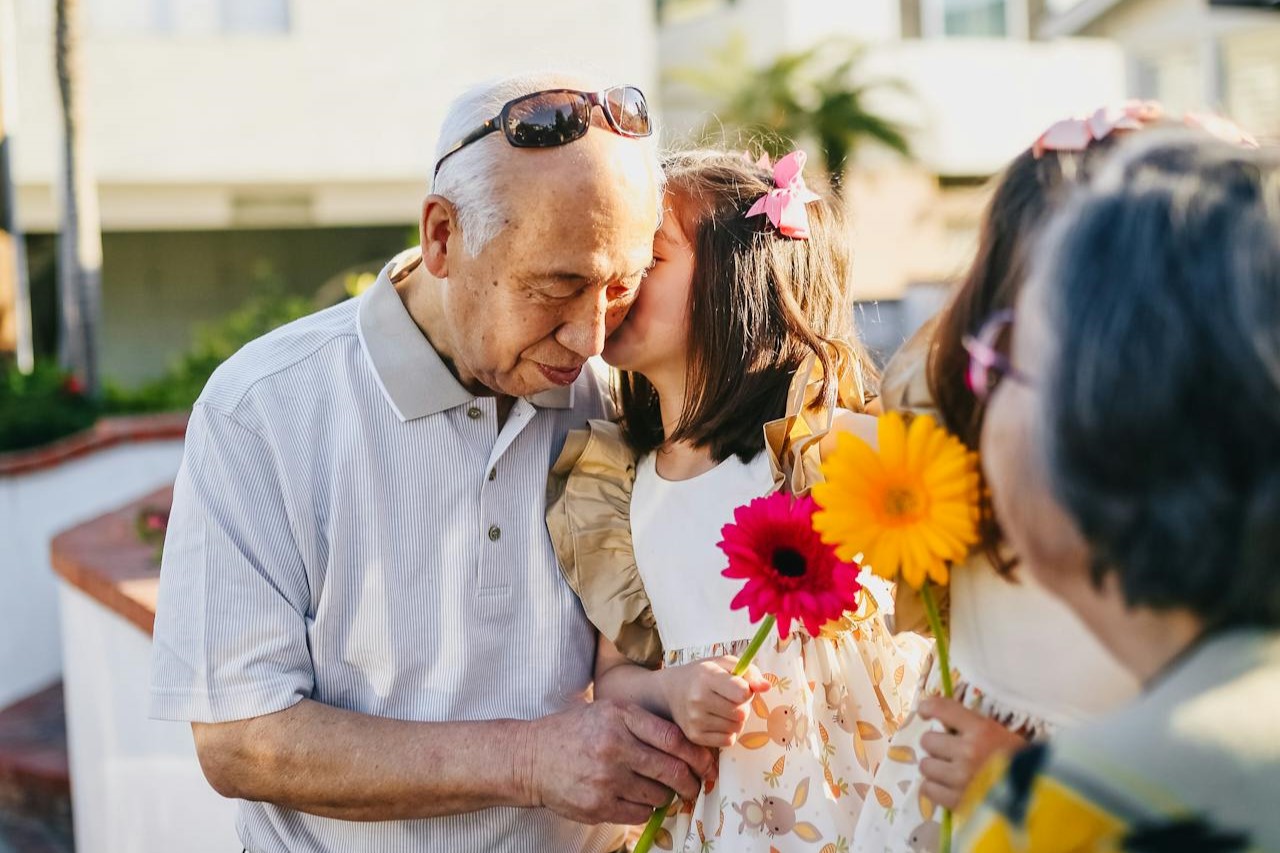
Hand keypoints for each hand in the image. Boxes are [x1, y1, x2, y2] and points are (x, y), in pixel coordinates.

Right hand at [524, 699, 717, 825]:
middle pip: (672, 771)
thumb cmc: (574, 731)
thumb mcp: (607, 711)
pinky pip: (640, 813)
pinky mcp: (597, 806)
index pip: (674, 739)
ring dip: (667, 796)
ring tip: (662, 790)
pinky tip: (640, 799)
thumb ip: (643, 723)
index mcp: (620, 718)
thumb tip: (687, 745)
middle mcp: (614, 747)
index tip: (707, 764)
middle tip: (695, 785)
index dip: (698, 755)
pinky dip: (647, 809)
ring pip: (659, 796)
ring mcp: (605, 779)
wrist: (530, 758)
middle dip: (691, 782)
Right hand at [660, 656, 769, 748]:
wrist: (672, 691)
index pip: (742, 693)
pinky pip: (728, 740)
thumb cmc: (703, 674)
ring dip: (736, 720)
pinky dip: (728, 732)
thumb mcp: (724, 664)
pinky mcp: (695, 736)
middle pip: (742, 713)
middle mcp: (698, 699)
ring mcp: (695, 720)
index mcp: (707, 676)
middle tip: (730, 698)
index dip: (747, 691)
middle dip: (742, 706)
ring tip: (723, 708)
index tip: (740, 687)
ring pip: (737, 728)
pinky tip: (717, 720)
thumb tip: (766, 687)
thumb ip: (749, 672)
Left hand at [917, 696, 1028, 809]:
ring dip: (935, 768)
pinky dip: (934, 788)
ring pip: (925, 765)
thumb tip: (945, 721)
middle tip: (949, 751)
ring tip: (950, 772)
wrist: (1041, 798)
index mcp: (981, 730)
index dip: (928, 708)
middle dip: (937, 745)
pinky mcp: (957, 802)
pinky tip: (946, 787)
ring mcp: (960, 778)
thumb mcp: (1003, 734)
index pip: (941, 709)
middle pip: (928, 740)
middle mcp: (967, 751)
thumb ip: (974, 727)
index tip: (926, 712)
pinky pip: (928, 789)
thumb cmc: (1023, 763)